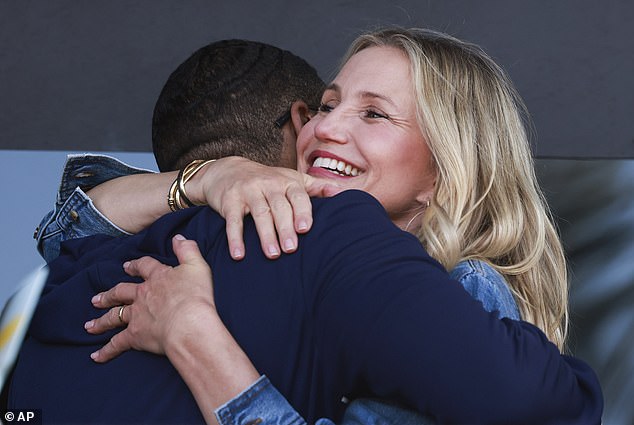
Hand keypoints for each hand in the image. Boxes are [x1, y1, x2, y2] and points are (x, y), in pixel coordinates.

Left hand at [85, 235, 216, 361]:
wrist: (189, 324)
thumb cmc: (196, 297)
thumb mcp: (197, 267)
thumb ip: (188, 250)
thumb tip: (179, 238)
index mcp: (158, 278)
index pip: (144, 267)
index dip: (136, 265)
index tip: (128, 265)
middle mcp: (142, 295)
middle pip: (121, 292)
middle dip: (109, 295)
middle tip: (97, 298)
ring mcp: (136, 315)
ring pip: (114, 317)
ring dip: (101, 321)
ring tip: (90, 326)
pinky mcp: (135, 336)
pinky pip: (117, 344)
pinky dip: (106, 351)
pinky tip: (96, 357)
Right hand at [189, 156, 339, 259]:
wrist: (228, 170)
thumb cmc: (267, 180)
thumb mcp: (291, 179)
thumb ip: (316, 187)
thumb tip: (342, 193)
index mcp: (286, 182)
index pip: (297, 196)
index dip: (302, 211)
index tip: (305, 228)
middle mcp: (268, 184)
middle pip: (279, 207)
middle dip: (285, 228)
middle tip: (291, 249)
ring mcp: (248, 191)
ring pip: (259, 213)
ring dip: (265, 235)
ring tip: (272, 255)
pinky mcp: (229, 201)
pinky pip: (233, 220)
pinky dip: (235, 237)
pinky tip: (239, 255)